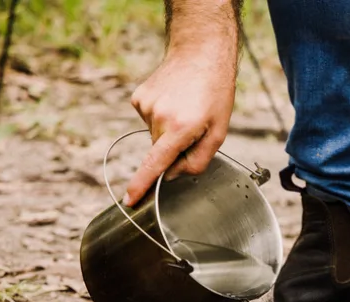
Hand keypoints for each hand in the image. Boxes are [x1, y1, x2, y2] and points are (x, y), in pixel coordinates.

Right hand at [125, 44, 236, 205]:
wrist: (200, 53)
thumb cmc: (215, 93)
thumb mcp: (219, 132)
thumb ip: (199, 159)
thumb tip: (175, 174)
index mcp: (180, 128)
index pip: (156, 163)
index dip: (142, 184)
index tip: (130, 200)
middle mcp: (159, 117)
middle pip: (161, 151)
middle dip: (175, 148)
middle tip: (194, 127)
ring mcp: (145, 106)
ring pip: (155, 135)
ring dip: (168, 129)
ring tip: (185, 107)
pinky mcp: (138, 97)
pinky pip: (149, 120)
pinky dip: (161, 116)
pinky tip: (173, 101)